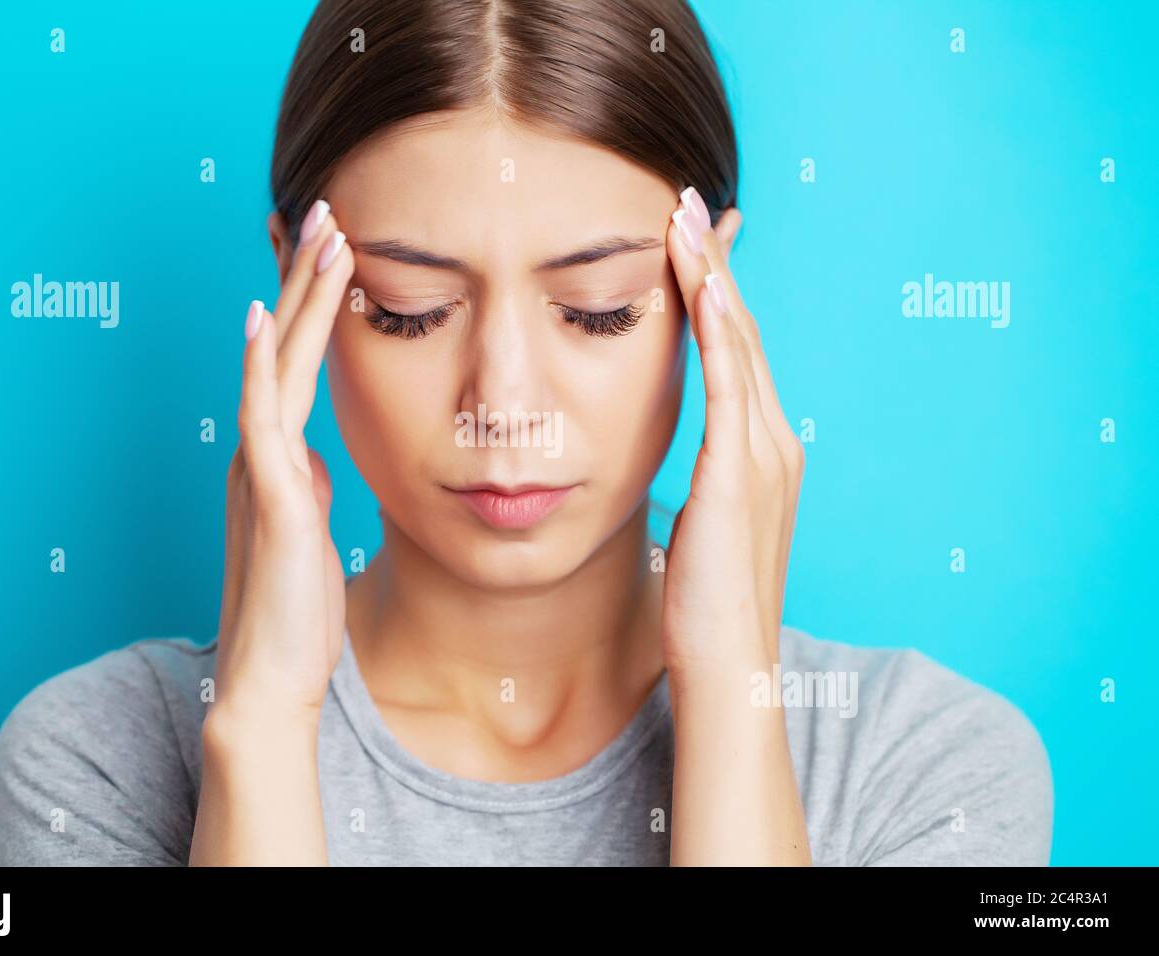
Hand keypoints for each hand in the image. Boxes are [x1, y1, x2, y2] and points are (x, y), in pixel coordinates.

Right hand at [212, 205, 354, 721]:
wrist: (272, 678)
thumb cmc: (294, 612)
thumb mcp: (310, 533)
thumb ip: (308, 488)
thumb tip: (317, 461)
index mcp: (279, 459)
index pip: (300, 363)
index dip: (313, 305)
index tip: (332, 249)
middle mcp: (262, 453)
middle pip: (288, 347)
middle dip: (307, 277)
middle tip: (328, 208)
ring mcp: (259, 471)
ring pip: (279, 366)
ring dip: (297, 297)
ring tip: (316, 232)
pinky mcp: (267, 499)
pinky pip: (262, 421)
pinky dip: (261, 367)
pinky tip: (261, 319)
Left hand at [661, 189, 804, 676]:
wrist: (730, 665)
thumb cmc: (707, 606)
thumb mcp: (703, 528)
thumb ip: (701, 487)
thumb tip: (679, 476)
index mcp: (763, 452)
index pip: (735, 354)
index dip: (715, 295)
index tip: (690, 244)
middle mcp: (774, 441)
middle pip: (740, 334)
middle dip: (715, 266)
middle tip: (690, 203)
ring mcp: (765, 454)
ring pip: (736, 345)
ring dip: (711, 279)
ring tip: (684, 220)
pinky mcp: (740, 473)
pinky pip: (728, 385)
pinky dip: (715, 330)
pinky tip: (697, 287)